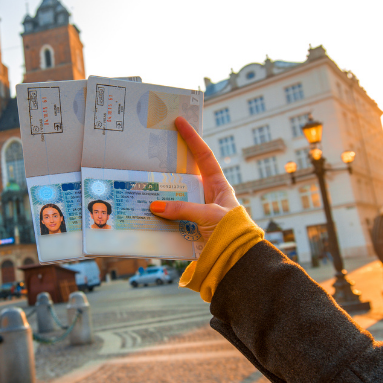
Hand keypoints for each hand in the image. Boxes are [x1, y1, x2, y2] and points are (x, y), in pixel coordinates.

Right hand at [150, 116, 239, 239]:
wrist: (238, 261)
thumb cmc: (232, 233)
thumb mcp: (209, 216)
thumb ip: (183, 209)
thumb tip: (155, 207)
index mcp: (218, 186)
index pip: (204, 156)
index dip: (192, 138)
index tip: (180, 121)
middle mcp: (208, 196)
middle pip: (186, 175)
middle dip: (170, 165)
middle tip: (153, 152)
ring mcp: (198, 211)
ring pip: (176, 197)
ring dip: (161, 193)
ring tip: (143, 183)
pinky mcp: (191, 227)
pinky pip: (173, 218)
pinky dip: (161, 216)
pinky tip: (147, 214)